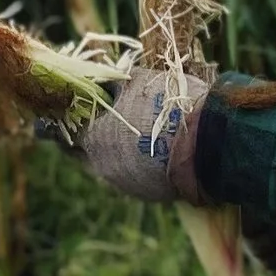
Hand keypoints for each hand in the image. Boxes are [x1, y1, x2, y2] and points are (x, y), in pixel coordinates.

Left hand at [73, 70, 203, 204]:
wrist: (208, 142)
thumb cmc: (167, 106)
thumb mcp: (137, 82)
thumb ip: (113, 83)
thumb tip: (101, 82)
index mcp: (94, 139)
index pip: (67, 132)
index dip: (68, 119)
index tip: (67, 112)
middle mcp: (103, 167)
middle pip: (85, 152)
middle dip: (87, 137)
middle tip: (95, 122)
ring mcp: (126, 185)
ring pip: (110, 165)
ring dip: (114, 151)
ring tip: (129, 133)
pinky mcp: (150, 194)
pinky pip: (134, 176)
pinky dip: (136, 163)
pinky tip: (149, 150)